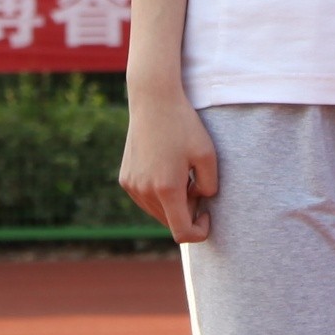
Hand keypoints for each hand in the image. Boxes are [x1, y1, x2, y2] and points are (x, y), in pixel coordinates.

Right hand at [120, 93, 218, 243]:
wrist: (153, 101)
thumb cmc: (184, 125)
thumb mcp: (208, 155)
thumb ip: (210, 187)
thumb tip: (198, 201)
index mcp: (166, 189)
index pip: (181, 233)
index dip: (199, 232)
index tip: (207, 215)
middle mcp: (145, 191)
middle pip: (169, 222)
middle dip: (186, 211)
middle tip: (196, 183)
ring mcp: (132, 186)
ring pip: (157, 212)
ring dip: (172, 203)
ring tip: (181, 174)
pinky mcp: (125, 179)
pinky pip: (146, 199)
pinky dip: (158, 194)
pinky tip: (165, 169)